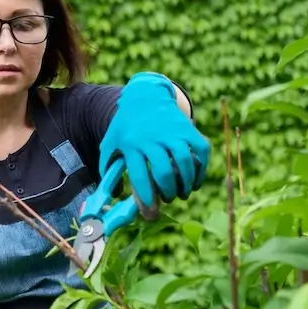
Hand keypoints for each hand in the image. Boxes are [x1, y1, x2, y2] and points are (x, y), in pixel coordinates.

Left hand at [99, 72, 210, 212]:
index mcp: (132, 144)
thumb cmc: (126, 125)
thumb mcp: (111, 141)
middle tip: (167, 199)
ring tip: (182, 193)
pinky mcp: (189, 128)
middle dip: (167, 192)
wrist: (145, 95)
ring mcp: (173, 132)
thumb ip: (107, 166)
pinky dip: (201, 169)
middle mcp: (153, 138)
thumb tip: (111, 194)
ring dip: (186, 184)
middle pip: (164, 172)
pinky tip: (195, 181)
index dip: (146, 198)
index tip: (150, 213)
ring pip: (185, 163)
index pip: (139, 176)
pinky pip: (200, 151)